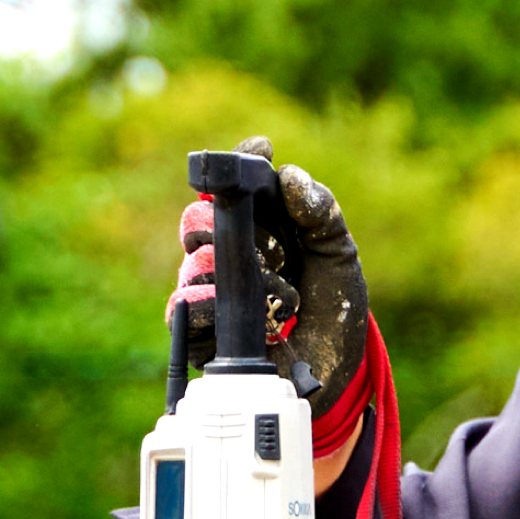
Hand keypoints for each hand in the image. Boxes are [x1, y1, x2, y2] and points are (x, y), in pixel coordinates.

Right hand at [166, 135, 373, 413]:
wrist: (335, 367)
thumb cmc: (334, 306)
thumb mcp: (337, 254)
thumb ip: (320, 212)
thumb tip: (290, 175)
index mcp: (256, 226)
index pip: (231, 184)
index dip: (240, 161)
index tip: (261, 151)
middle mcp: (226, 253)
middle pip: (197, 221)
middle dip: (225, 225)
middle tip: (270, 248)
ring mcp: (209, 292)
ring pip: (193, 263)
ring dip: (239, 276)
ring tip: (282, 298)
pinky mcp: (199, 332)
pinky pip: (182, 307)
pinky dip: (208, 304)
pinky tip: (239, 312)